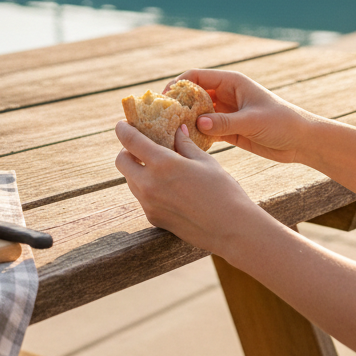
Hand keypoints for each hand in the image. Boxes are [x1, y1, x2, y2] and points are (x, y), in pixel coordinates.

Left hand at [114, 120, 261, 256]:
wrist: (234, 231)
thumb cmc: (224, 192)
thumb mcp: (205, 161)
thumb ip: (185, 144)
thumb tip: (177, 129)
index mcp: (162, 164)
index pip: (129, 140)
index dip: (123, 129)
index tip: (122, 124)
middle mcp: (149, 184)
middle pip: (121, 161)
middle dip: (127, 151)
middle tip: (142, 148)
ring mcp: (149, 204)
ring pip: (130, 180)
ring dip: (137, 170)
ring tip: (157, 168)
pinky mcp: (153, 218)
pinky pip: (141, 198)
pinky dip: (147, 188)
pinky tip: (167, 188)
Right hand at [172, 69, 318, 163]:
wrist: (304, 142)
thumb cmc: (283, 122)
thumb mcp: (252, 121)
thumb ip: (224, 122)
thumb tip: (197, 123)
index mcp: (231, 83)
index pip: (197, 77)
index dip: (178, 84)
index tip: (166, 98)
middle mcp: (225, 95)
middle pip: (193, 94)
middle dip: (178, 103)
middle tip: (163, 116)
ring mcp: (226, 113)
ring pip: (198, 113)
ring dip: (186, 120)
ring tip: (169, 131)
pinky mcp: (229, 130)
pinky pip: (206, 130)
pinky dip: (196, 135)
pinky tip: (186, 143)